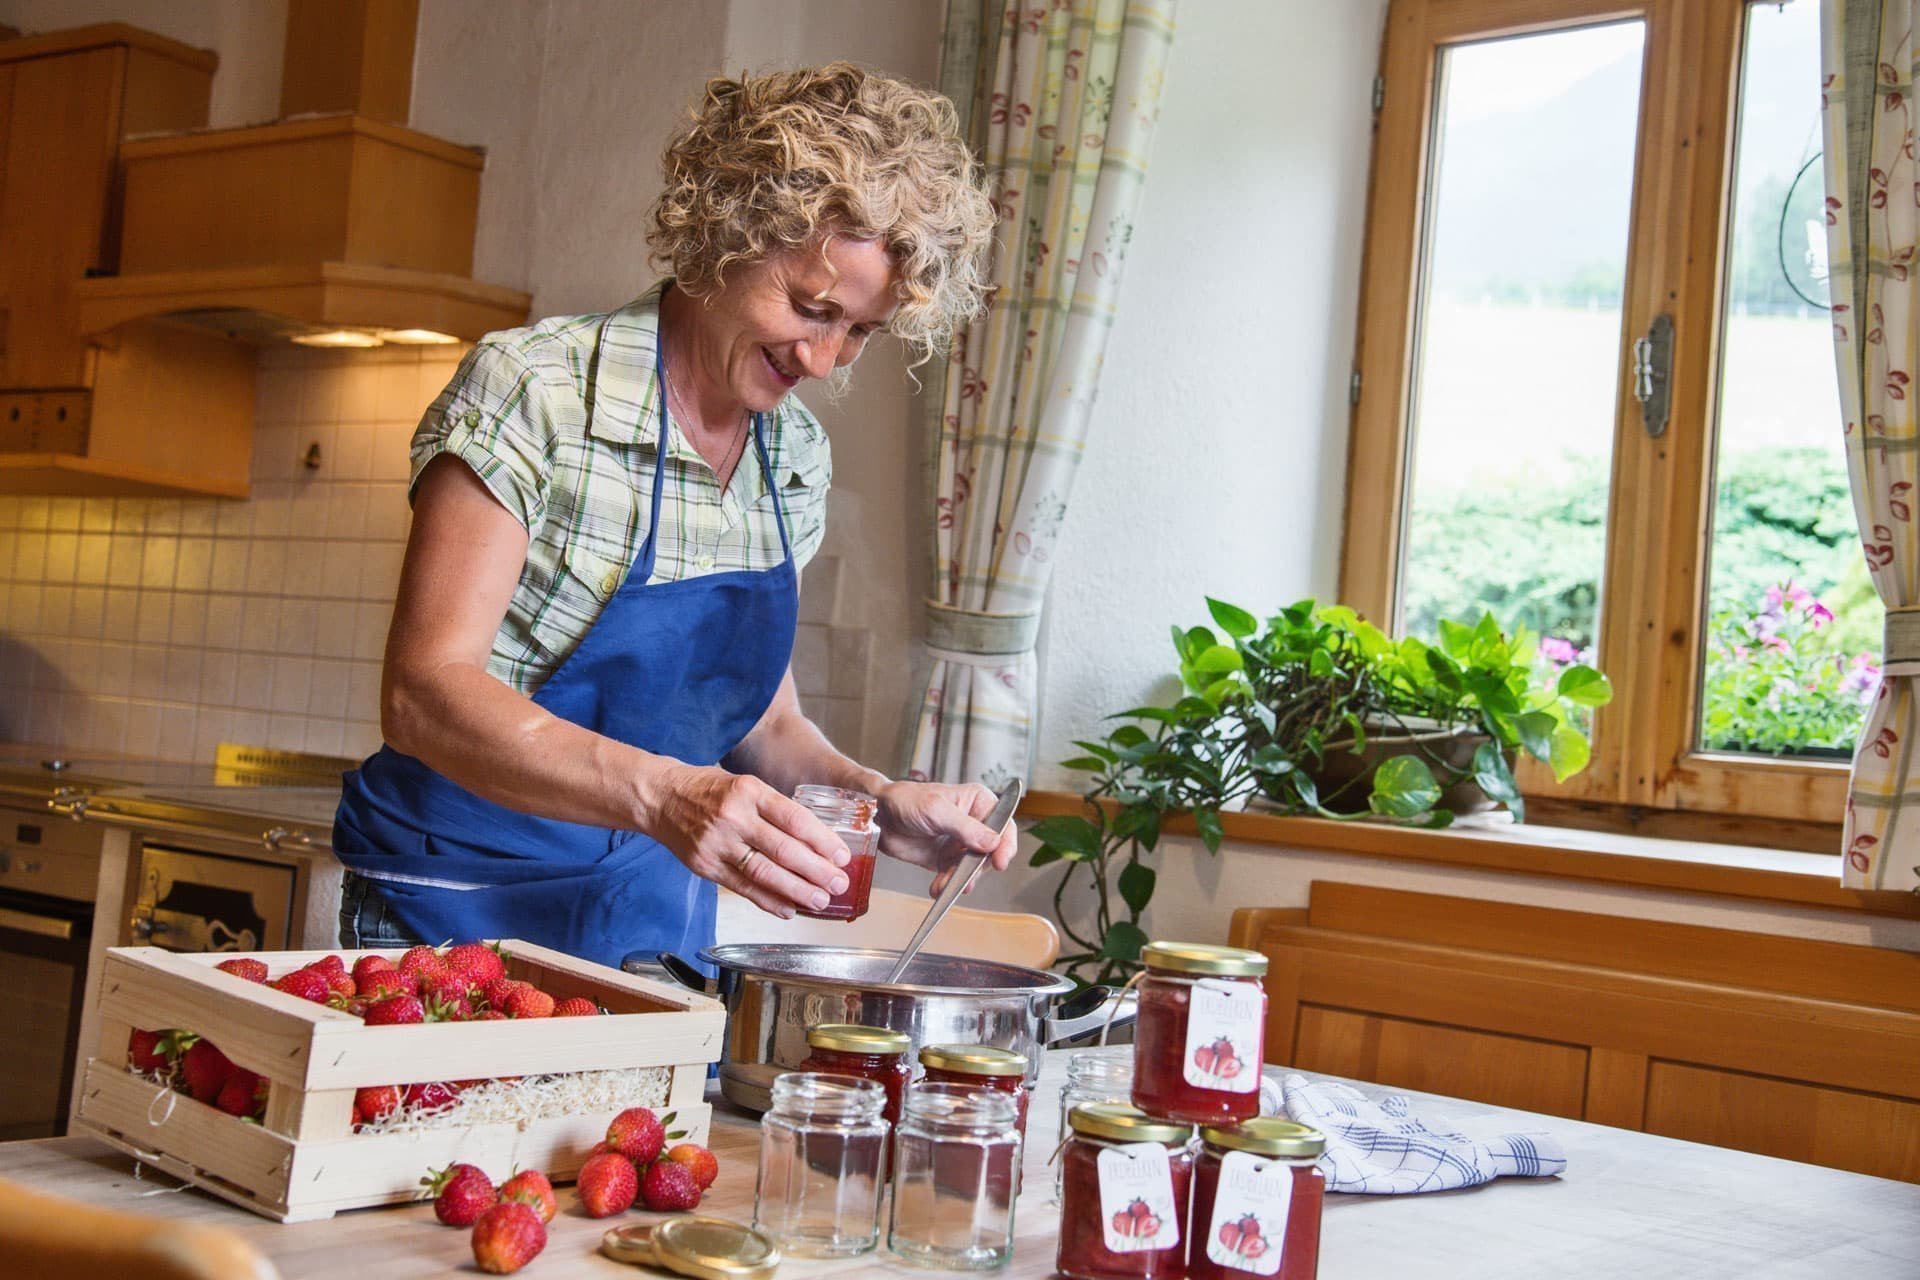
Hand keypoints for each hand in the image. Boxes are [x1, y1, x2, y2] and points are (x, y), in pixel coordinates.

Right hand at [646, 765, 849, 917]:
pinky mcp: (705, 865)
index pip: (794, 818)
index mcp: (749, 791)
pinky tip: (788, 909)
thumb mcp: (745, 785)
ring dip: (796, 891)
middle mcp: (733, 817)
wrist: (660, 797)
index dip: (821, 840)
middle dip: (816, 871)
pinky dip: (767, 901)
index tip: (841, 856)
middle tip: (838, 884)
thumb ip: (775, 809)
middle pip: (782, 849)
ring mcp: (717, 843)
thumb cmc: (708, 789)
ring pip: (763, 872)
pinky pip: (742, 887)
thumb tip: (815, 840)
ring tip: (820, 901)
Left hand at [874, 780, 1018, 895]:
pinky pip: (955, 876)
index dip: (1006, 844)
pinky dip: (947, 885)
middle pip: (990, 851)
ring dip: (960, 880)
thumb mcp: (937, 810)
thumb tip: (993, 842)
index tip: (999, 862)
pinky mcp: (946, 859)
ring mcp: (961, 843)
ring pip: (973, 868)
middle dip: (977, 868)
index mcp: (978, 802)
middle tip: (966, 878)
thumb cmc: (906, 800)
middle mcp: (974, 823)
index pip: (1003, 824)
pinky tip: (938, 888)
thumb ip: (965, 827)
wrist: (879, 816)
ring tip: (944, 884)